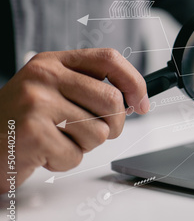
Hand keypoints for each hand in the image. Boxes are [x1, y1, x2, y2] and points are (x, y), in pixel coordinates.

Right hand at [0, 49, 148, 192]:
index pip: (109, 59)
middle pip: (112, 100)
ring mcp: (37, 102)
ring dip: (84, 145)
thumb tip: (136, 100)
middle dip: (113, 125)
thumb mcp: (53, 91)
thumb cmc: (24, 121)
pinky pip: (75, 154)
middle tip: (94, 132)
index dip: (134, 81)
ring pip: (99, 132)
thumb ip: (89, 89)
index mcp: (54, 62)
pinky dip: (64, 161)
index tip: (141, 102)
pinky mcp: (32, 133)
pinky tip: (43, 153)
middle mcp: (44, 76)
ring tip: (57, 140)